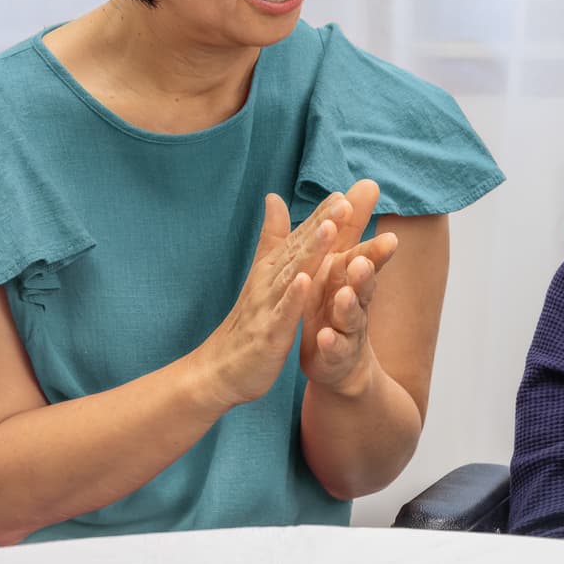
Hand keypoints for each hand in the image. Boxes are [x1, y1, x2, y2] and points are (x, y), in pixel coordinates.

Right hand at [195, 192, 346, 408]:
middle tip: (343, 202)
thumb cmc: (248, 320)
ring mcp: (268, 306)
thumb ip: (273, 237)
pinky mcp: (268, 333)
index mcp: (273, 269)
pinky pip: (283, 313)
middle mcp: (270, 282)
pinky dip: (293, 296)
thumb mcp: (262, 275)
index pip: (300, 238)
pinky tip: (306, 280)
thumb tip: (274, 197)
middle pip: (299, 249)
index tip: (343, 193)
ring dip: (311, 251)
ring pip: (293, 275)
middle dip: (322, 224)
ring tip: (330, 228)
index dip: (321, 215)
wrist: (219, 370)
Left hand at [299, 179, 401, 393]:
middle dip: (367, 270)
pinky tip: (325, 338)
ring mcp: (348, 329)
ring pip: (352, 316)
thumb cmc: (335, 305)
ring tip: (344, 294)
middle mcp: (355, 300)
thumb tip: (365, 184)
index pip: (365, 255)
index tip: (375, 238)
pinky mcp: (335, 355)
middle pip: (365, 283)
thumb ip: (348, 228)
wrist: (339, 361)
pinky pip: (334, 349)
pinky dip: (331, 343)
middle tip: (364, 258)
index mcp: (350, 277)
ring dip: (349, 304)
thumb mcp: (338, 263)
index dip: (371, 241)